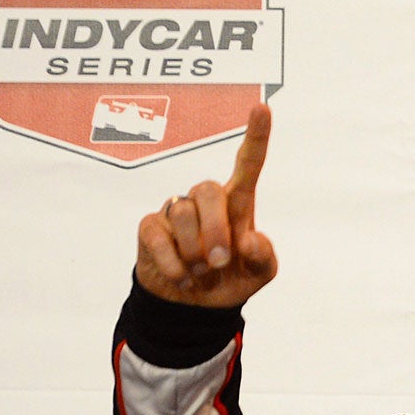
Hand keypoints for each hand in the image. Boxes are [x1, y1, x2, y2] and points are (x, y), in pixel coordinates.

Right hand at [135, 105, 278, 307]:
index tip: (263, 108)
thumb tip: (249, 240)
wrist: (195, 306)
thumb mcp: (260, 274)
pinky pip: (158, 237)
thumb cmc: (232, 278)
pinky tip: (184, 278)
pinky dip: (174, 264)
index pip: (248, 164)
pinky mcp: (151, 228)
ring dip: (195, 252)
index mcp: (238, 203)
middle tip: (220, 261)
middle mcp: (206, 200)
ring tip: (202, 272)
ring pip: (181, 213)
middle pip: (207, 189)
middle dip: (216, 229)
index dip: (256, 137)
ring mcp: (175, 211)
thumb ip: (263, 257)